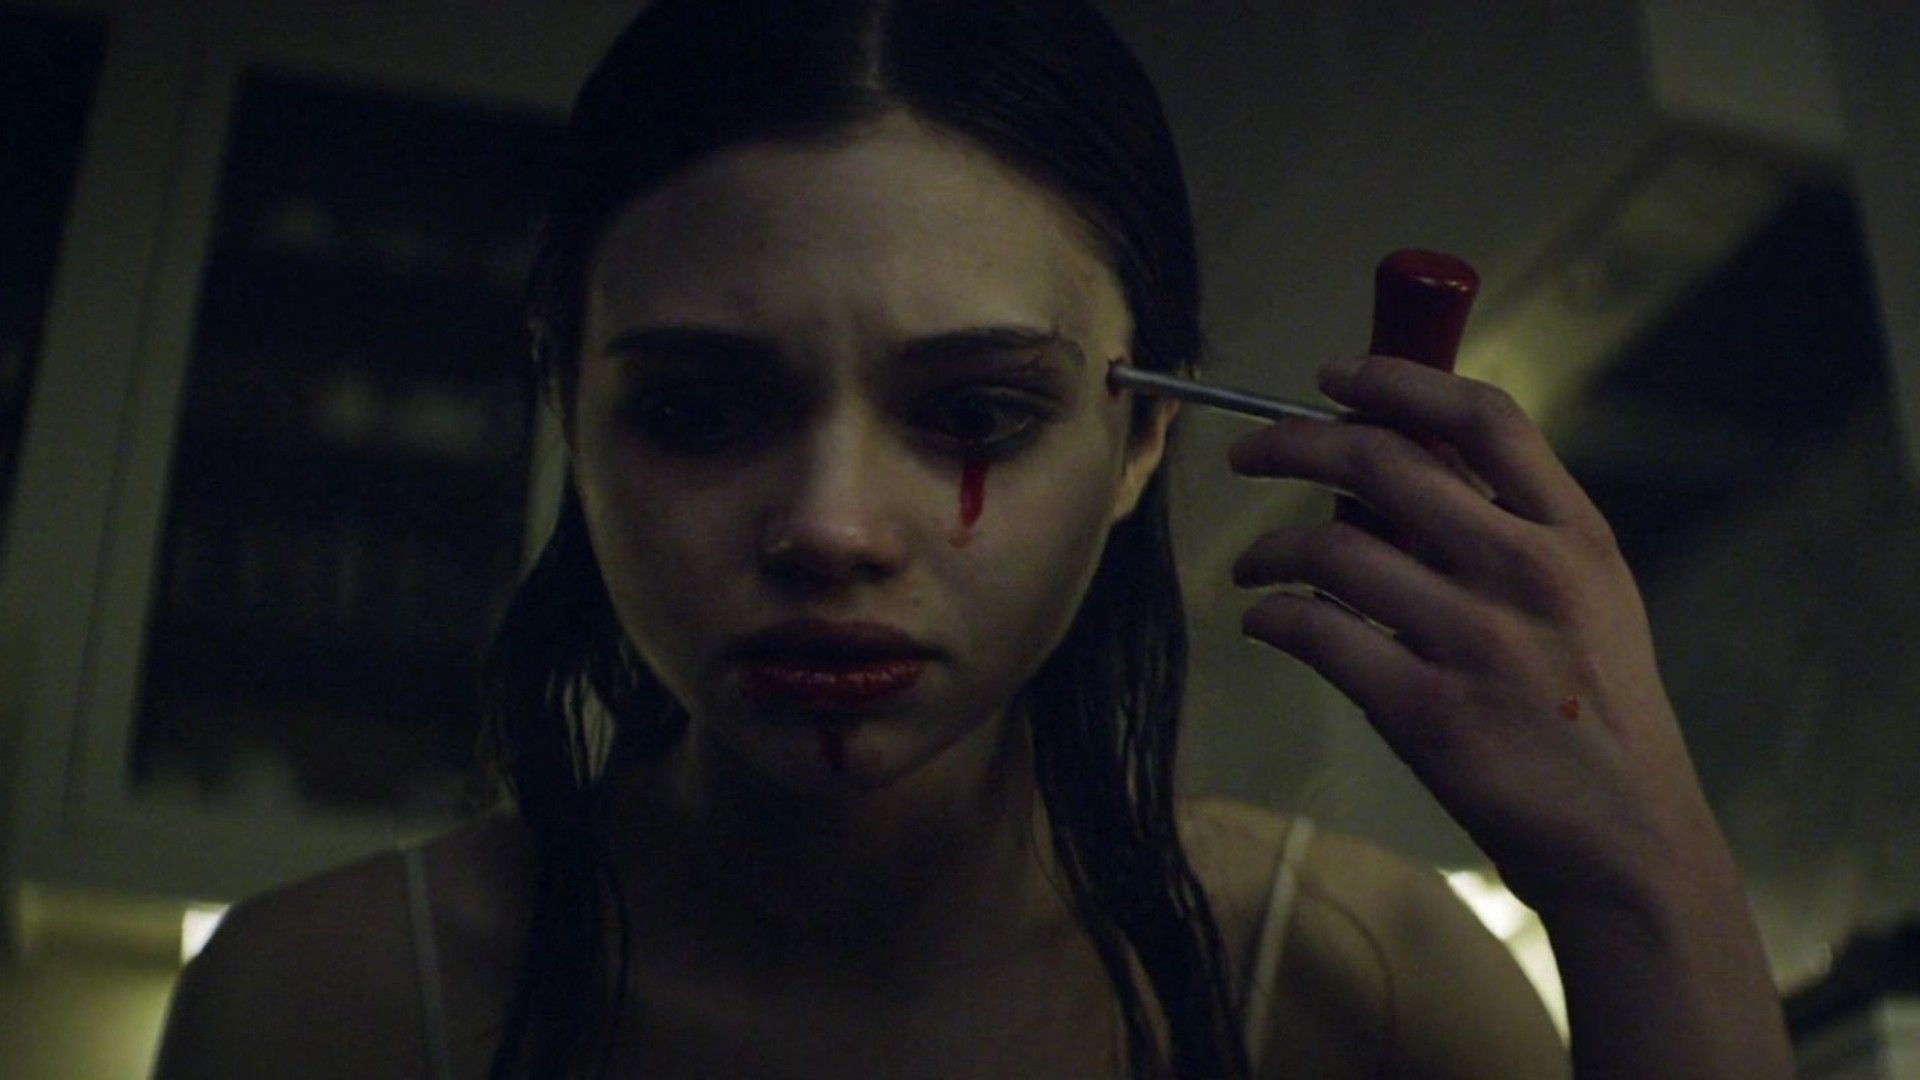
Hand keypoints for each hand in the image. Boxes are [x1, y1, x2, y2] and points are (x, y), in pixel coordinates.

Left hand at [1226, 353, 1727, 918]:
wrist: (1630, 844)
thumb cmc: (1598, 716)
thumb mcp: (1593, 599)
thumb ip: (1517, 529)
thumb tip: (1400, 464)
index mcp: (1575, 536)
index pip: (1483, 417)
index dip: (1396, 378)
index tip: (1334, 376)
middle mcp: (1528, 574)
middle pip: (1383, 461)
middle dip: (1293, 441)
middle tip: (1248, 453)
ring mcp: (1478, 642)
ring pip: (1331, 547)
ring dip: (1268, 546)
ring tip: (1252, 564)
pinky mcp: (1428, 712)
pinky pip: (1316, 632)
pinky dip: (1272, 615)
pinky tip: (1264, 620)